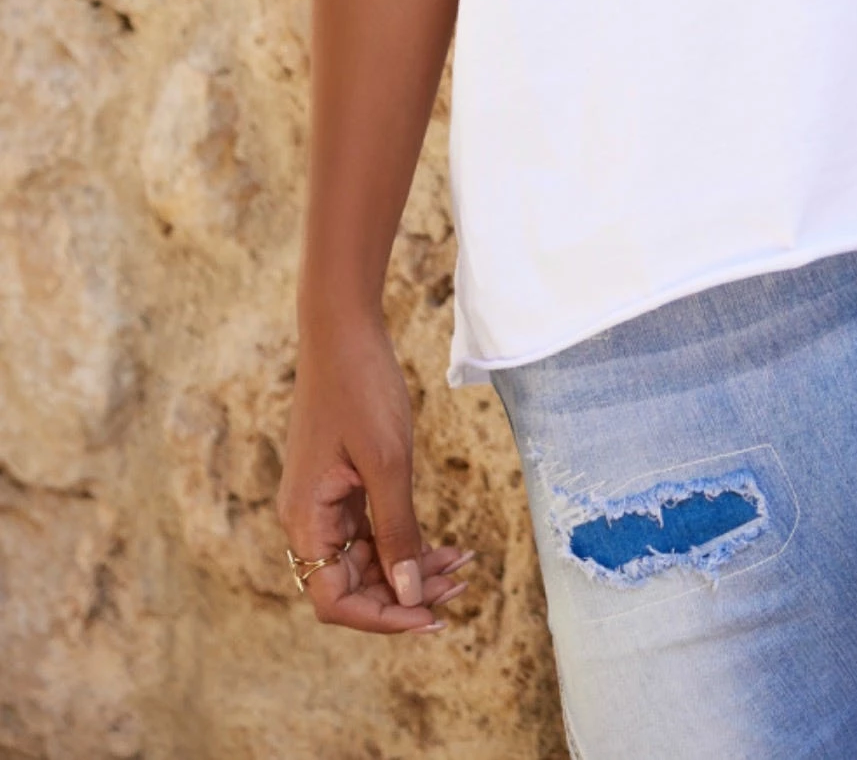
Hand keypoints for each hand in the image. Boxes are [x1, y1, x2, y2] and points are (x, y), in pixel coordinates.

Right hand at [277, 315, 471, 633]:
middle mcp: (309, 518)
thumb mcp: (387, 461)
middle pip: (353, 584)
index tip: (430, 614)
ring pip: (368, 559)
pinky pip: (373, 531)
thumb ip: (397, 530)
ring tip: (462, 567)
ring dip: (412, 568)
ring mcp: (326, 502)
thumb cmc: (360, 386)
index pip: (335, 600)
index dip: (382, 617)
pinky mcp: (343, 485)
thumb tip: (408, 595)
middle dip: (406, 593)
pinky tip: (446, 545)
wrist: (344, 328)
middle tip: (460, 587)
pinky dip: (407, 541)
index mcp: (306, 519)